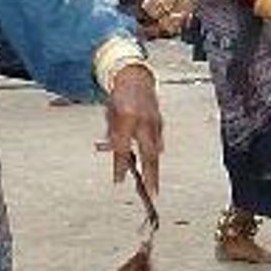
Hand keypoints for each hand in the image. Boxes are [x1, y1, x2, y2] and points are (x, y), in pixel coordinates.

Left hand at [104, 64, 163, 195]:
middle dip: (151, 176)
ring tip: (153, 186)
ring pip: (156, 151)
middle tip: (152, 193)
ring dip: (154, 169)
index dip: (120, 166)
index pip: (123, 148)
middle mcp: (144, 122)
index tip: (118, 181)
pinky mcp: (160, 124)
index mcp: (127, 118)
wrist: (135, 78)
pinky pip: (157, 143)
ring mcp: (155, 123)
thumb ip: (112, 134)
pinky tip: (153, 165)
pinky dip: (154, 155)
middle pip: (149, 155)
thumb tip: (113, 152)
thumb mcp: (110, 114)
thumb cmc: (119, 96)